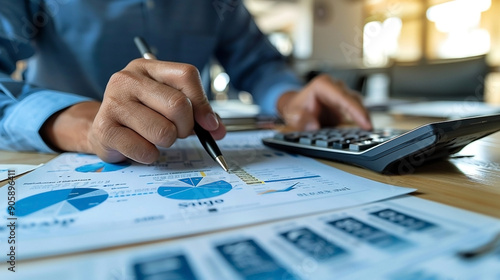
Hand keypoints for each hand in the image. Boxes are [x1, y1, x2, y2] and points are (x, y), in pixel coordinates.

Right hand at [41, 59, 225, 163]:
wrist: (104, 131)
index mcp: (147, 67)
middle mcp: (127, 79)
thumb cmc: (143, 115)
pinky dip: (150, 155)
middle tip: (177, 132)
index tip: (209, 124)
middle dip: (186, 127)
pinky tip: (140, 147)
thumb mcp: (168, 104)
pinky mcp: (105, 129)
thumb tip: (217, 130)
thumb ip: (197, 113)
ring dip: (167, 142)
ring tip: (154, 137)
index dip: (203, 103)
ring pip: (164, 131)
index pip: (186, 75)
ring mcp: (113, 103)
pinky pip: (145, 150)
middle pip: (178, 105)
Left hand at [277, 74, 371, 130]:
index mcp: (323, 85)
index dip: (356, 111)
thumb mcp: (292, 115)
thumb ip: (300, 119)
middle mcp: (335, 87)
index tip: (365, 124)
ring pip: (358, 105)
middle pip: (354, 100)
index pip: (343, 98)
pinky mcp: (345, 104)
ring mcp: (342, 94)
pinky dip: (360, 121)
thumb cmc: (294, 109)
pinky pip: (357, 111)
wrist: (295, 107)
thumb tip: (314, 126)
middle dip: (363, 116)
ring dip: (363, 118)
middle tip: (370, 132)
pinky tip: (364, 132)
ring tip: (368, 133)